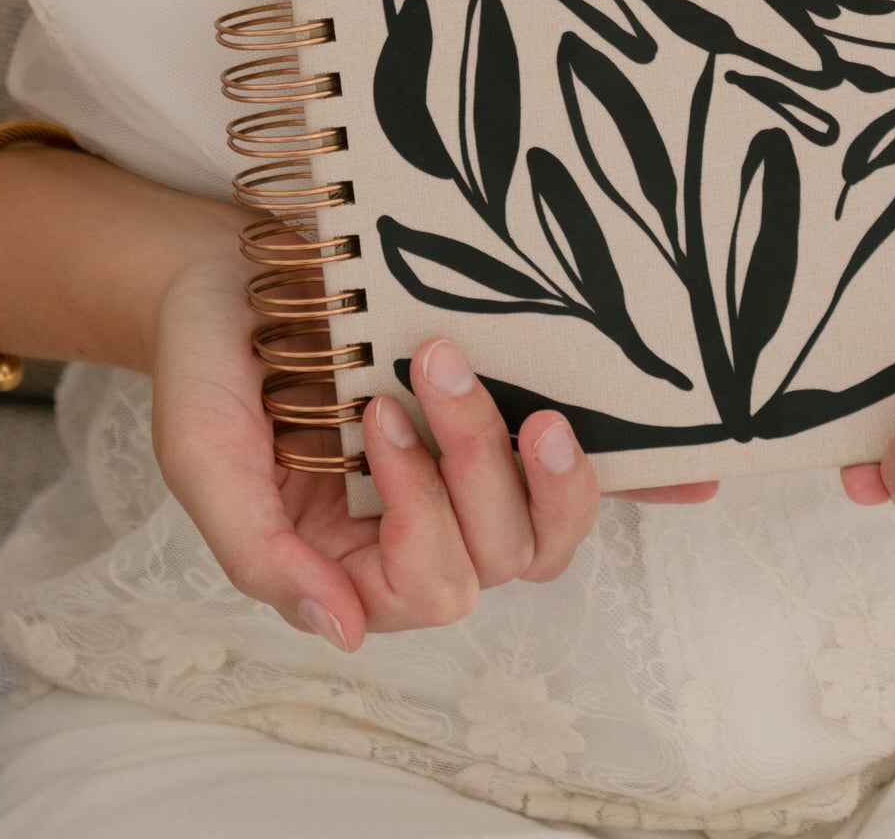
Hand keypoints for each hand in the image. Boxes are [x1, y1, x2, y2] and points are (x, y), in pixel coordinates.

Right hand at [147, 236, 712, 651]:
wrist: (227, 261)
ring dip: (550, 473)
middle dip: (475, 467)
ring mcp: (470, 470)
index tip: (380, 416)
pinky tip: (690, 473)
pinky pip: (593, 470)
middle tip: (434, 366)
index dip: (418, 515)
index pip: (420, 587)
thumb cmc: (210, 356)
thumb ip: (260, 553)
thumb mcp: (204, 454)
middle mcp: (419, 523)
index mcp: (349, 553)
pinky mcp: (511, 412)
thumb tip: (344, 635)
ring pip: (545, 531)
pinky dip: (644, 481)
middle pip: (497, 559)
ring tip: (538, 408)